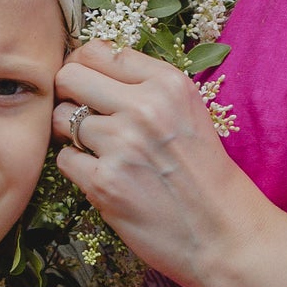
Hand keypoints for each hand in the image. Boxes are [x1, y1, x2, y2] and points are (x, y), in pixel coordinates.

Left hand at [53, 43, 263, 286]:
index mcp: (168, 83)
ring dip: (71, 135)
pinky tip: (105, 180)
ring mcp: (122, 144)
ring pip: (60, 118)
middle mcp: (144, 106)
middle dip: (68, 95)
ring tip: (100, 153)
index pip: (99, 51)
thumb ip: (148, 88)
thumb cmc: (207, 178)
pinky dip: (79, 169)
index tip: (89, 87)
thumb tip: (91, 67)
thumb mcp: (190, 114)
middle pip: (70, 75)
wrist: (226, 236)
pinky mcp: (105, 182)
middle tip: (81, 116)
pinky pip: (65, 159)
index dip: (85, 67)